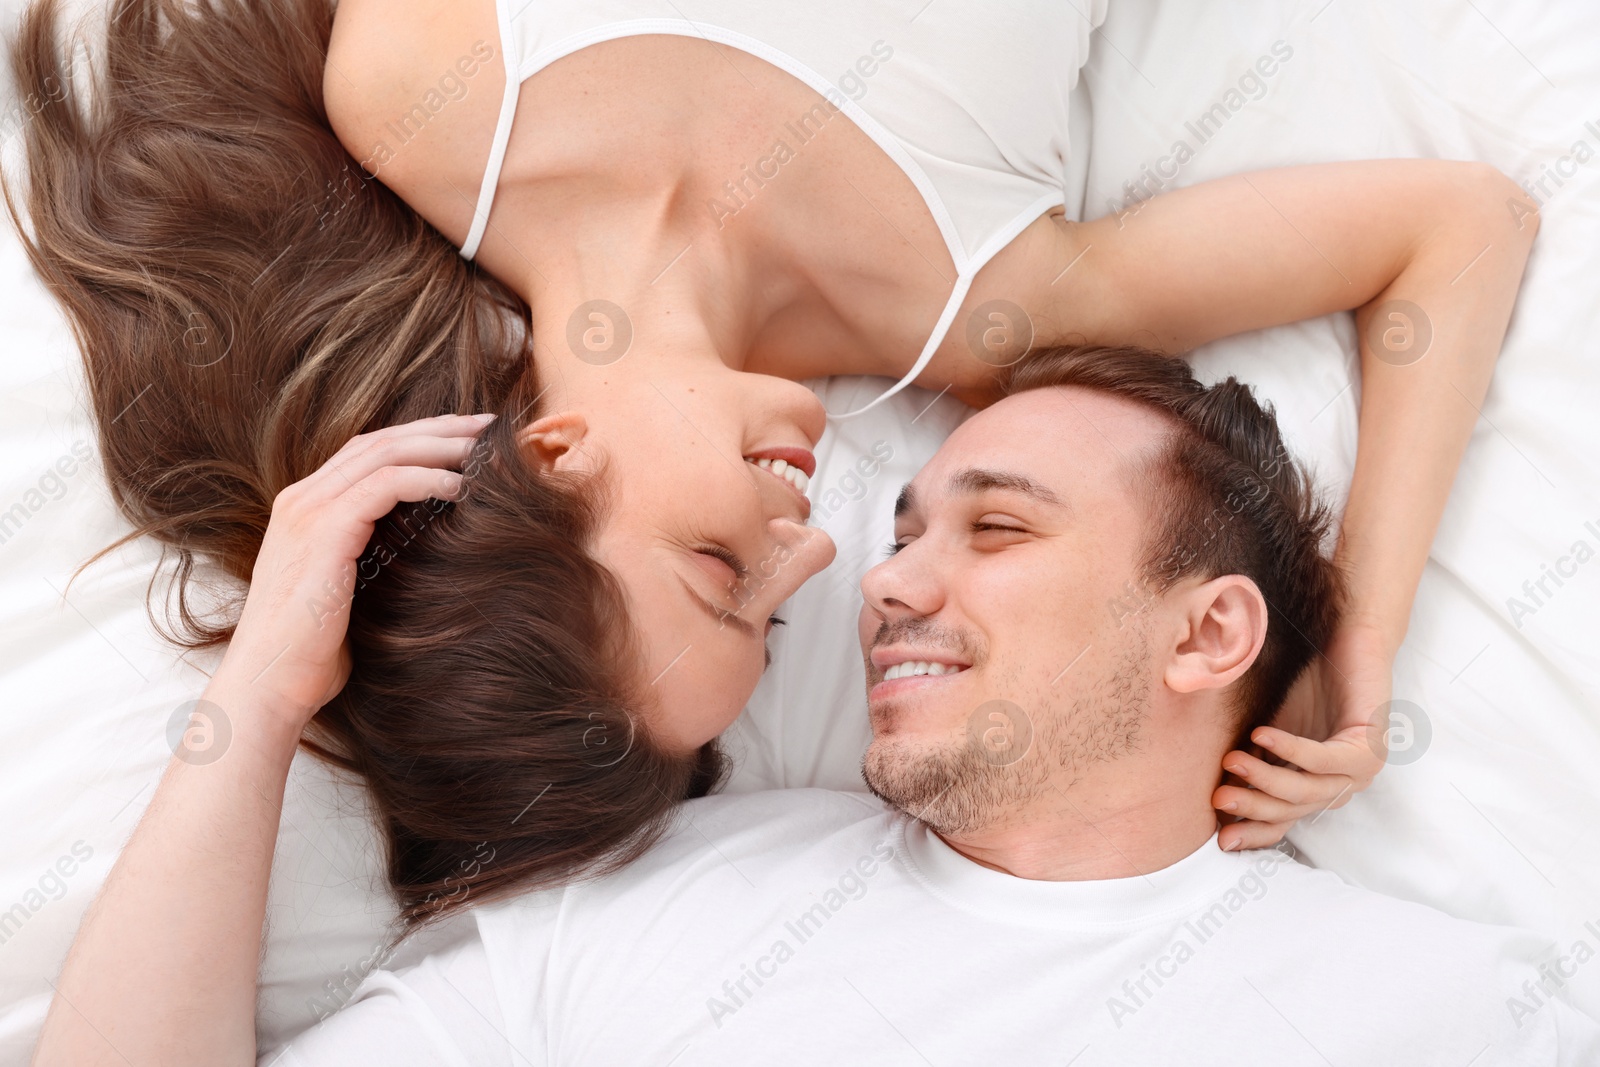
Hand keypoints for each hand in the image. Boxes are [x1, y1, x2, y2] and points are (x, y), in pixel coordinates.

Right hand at [214, 413, 492, 728]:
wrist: (269, 685)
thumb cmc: (312, 652)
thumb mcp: (347, 591)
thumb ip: (371, 558)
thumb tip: (426, 552)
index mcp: (306, 507)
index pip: (370, 451)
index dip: (421, 436)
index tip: (469, 437)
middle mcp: (302, 499)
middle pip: (381, 441)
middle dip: (440, 428)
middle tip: (490, 427)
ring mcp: (308, 512)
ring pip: (385, 453)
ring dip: (441, 445)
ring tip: (487, 450)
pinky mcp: (323, 532)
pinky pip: (384, 486)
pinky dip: (427, 479)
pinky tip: (461, 488)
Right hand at [1213, 622, 1392, 850]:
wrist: (1348, 639)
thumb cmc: (1307, 682)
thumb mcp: (1269, 729)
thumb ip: (1251, 759)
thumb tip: (1213, 785)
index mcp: (1315, 785)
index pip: (1284, 821)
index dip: (1253, 832)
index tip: (1220, 839)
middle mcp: (1340, 786)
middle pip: (1291, 810)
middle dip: (1252, 807)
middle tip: (1218, 798)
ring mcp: (1359, 771)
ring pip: (1306, 791)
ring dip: (1265, 779)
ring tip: (1231, 762)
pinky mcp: (1369, 748)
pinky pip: (1323, 758)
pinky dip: (1289, 750)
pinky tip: (1260, 736)